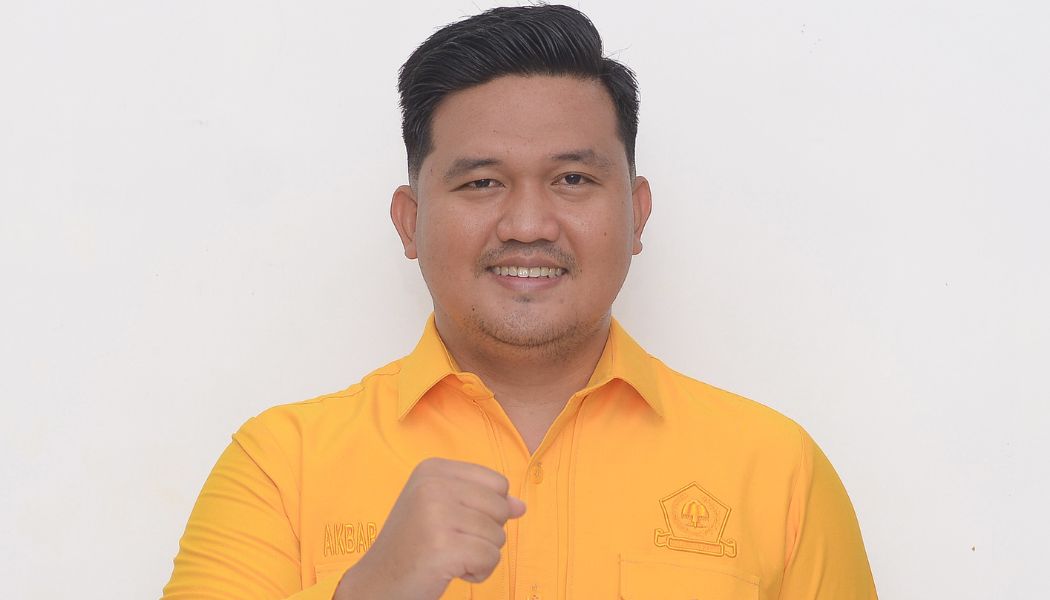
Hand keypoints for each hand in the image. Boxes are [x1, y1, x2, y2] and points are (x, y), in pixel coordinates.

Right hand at [334, 457, 525, 599]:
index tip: (455, 522)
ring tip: (448, 557)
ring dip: (480, 555)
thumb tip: (521, 506)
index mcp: (433, 469)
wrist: (377, 583)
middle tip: (450, 543)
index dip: (488, 510)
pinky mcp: (443, 547)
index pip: (497, 483)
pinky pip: (490, 558)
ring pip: (498, 535)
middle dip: (486, 534)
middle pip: (500, 508)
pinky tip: (450, 571)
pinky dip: (478, 572)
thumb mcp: (443, 511)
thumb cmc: (413, 546)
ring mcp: (436, 515)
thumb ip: (483, 503)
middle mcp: (433, 485)